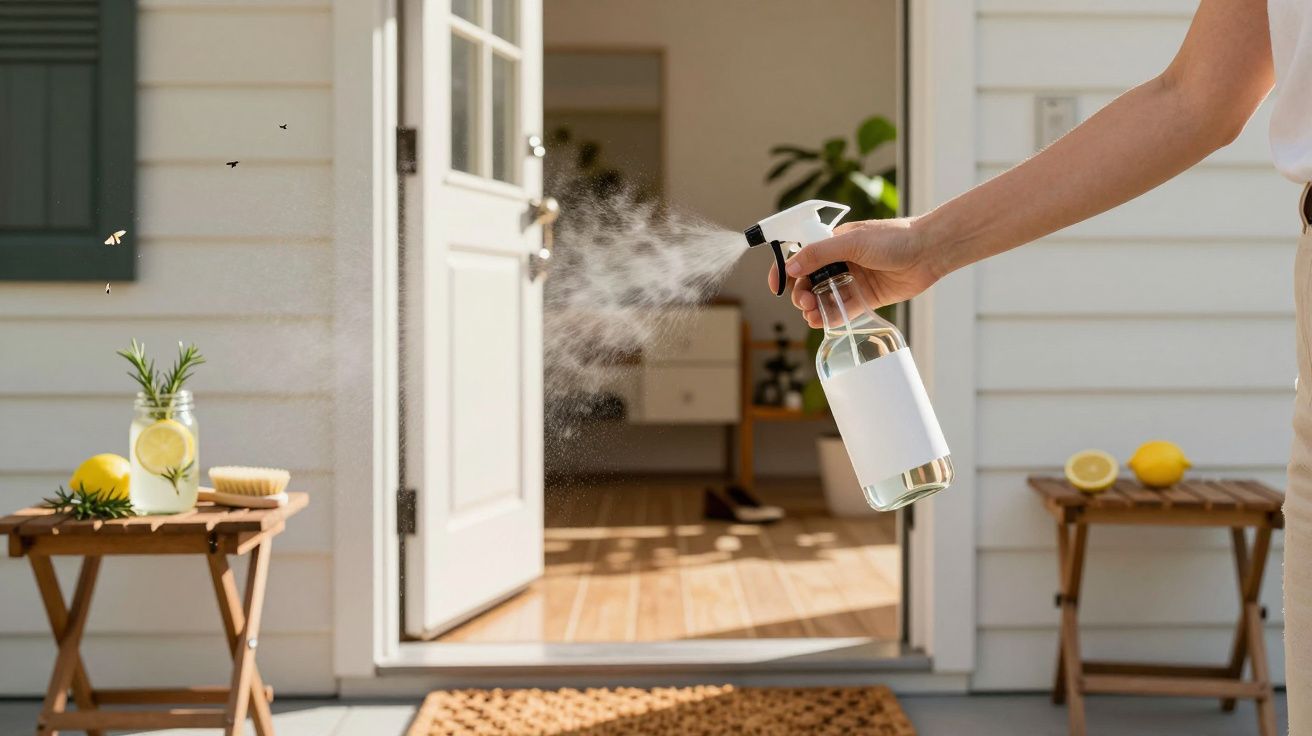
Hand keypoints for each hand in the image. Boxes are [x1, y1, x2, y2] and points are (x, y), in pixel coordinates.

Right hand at [766, 217, 941, 327]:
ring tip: (812, 315)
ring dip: (814, 308)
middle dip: (800, 294)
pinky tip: (823, 322)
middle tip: (803, 302)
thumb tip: (791, 267)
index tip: (776, 285)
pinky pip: (843, 310)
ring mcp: (853, 280)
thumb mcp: (852, 242)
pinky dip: (831, 317)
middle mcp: (840, 262)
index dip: (785, 270)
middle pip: (809, 282)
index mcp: (833, 243)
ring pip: (824, 298)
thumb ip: (819, 254)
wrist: (928, 251)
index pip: (800, 256)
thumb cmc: (893, 238)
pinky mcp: (867, 297)